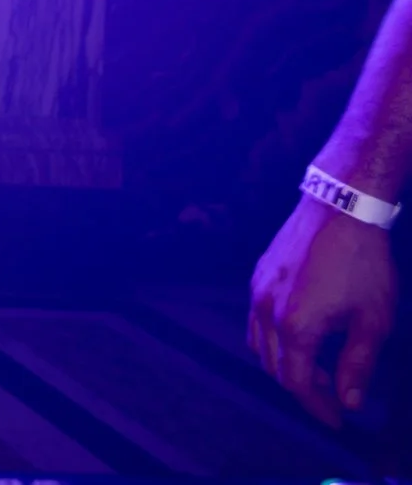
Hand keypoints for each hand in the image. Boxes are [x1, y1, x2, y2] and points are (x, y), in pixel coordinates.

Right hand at [250, 194, 396, 424]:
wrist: (341, 208)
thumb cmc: (362, 262)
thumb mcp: (374, 320)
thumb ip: (358, 365)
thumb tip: (349, 400)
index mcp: (296, 326)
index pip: (297, 384)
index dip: (317, 408)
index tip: (337, 420)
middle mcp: (267, 311)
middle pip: (275, 367)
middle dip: (304, 388)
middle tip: (335, 394)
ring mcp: (258, 291)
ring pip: (259, 344)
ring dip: (286, 363)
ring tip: (319, 365)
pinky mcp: (259, 275)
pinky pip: (255, 318)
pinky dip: (274, 338)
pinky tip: (301, 331)